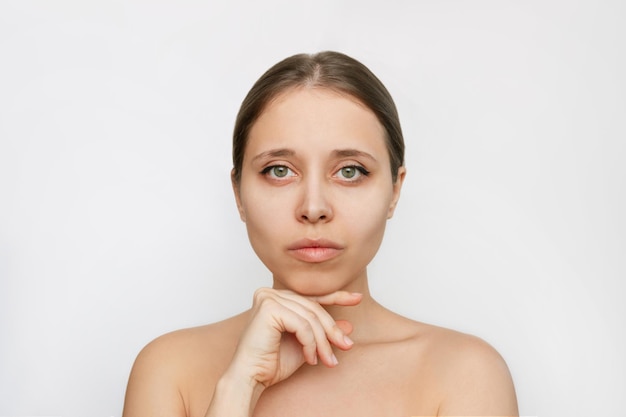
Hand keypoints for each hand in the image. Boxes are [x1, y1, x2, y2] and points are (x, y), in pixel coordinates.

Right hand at [229, 288, 360, 388]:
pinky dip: (310, 343)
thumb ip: (323, 332)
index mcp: (276, 297)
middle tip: (346, 347)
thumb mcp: (306, 344)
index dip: (337, 297)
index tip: (357, 299)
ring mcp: (268, 298)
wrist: (251, 377)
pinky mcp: (268, 308)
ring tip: (327, 360)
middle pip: (313, 308)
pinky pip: (302, 325)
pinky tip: (310, 358)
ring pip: (310, 318)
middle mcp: (270, 293)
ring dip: (322, 342)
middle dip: (332, 331)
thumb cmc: (272, 362)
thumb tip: (349, 325)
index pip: (311, 297)